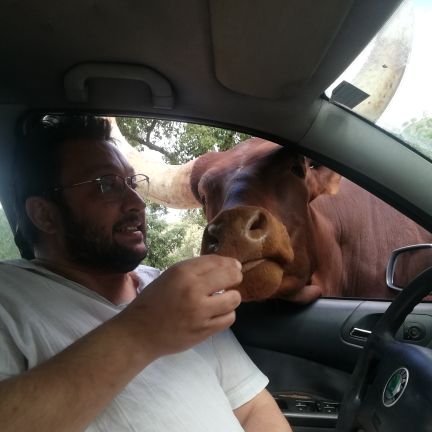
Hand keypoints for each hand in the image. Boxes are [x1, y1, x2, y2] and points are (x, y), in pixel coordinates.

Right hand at [116, 255, 242, 360]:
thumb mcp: (170, 276)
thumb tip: (226, 264)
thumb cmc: (154, 301)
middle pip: (231, 276)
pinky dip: (226, 314)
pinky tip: (217, 313)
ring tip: (222, 299)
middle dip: (235, 276)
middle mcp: (193, 289)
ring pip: (234, 299)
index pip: (217, 261)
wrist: (139, 333)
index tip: (233, 266)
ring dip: (231, 297)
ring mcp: (200, 311)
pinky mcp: (204, 330)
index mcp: (182, 272)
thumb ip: (195, 270)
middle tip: (233, 280)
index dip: (229, 263)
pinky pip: (229, 318)